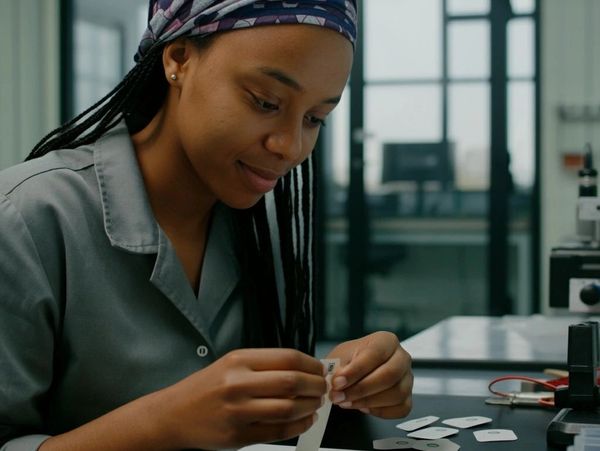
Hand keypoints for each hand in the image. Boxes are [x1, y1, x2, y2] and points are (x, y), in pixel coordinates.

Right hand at [156, 348, 326, 449]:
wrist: (174, 414)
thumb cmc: (206, 387)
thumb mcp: (232, 364)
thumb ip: (265, 366)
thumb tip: (304, 369)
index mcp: (239, 360)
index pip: (288, 358)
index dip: (312, 365)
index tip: (320, 370)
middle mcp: (238, 383)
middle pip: (292, 382)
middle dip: (316, 386)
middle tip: (323, 388)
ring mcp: (237, 411)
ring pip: (288, 408)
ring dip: (310, 407)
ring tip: (316, 404)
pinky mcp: (237, 436)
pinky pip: (278, 432)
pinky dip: (299, 426)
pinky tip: (305, 421)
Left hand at [326, 331, 412, 418]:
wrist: (352, 373)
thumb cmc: (349, 361)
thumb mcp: (340, 357)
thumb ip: (339, 368)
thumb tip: (338, 382)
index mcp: (386, 340)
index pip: (375, 354)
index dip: (356, 370)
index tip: (338, 382)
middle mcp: (402, 357)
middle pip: (390, 375)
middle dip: (362, 389)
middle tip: (340, 396)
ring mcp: (407, 378)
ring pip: (396, 394)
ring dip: (368, 402)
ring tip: (347, 402)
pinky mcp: (407, 397)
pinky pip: (400, 409)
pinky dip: (380, 411)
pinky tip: (364, 407)